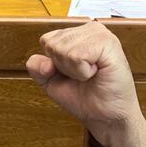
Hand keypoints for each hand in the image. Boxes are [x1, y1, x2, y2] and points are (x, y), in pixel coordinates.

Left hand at [26, 21, 145, 146]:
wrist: (106, 116)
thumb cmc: (85, 96)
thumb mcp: (50, 81)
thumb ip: (37, 67)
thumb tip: (45, 63)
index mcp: (77, 33)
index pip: (46, 40)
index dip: (54, 63)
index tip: (73, 73)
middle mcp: (89, 30)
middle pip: (52, 44)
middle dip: (64, 67)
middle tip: (84, 75)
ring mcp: (100, 34)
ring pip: (62, 49)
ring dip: (75, 70)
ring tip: (91, 74)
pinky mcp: (108, 43)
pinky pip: (76, 55)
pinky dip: (82, 71)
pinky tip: (96, 72)